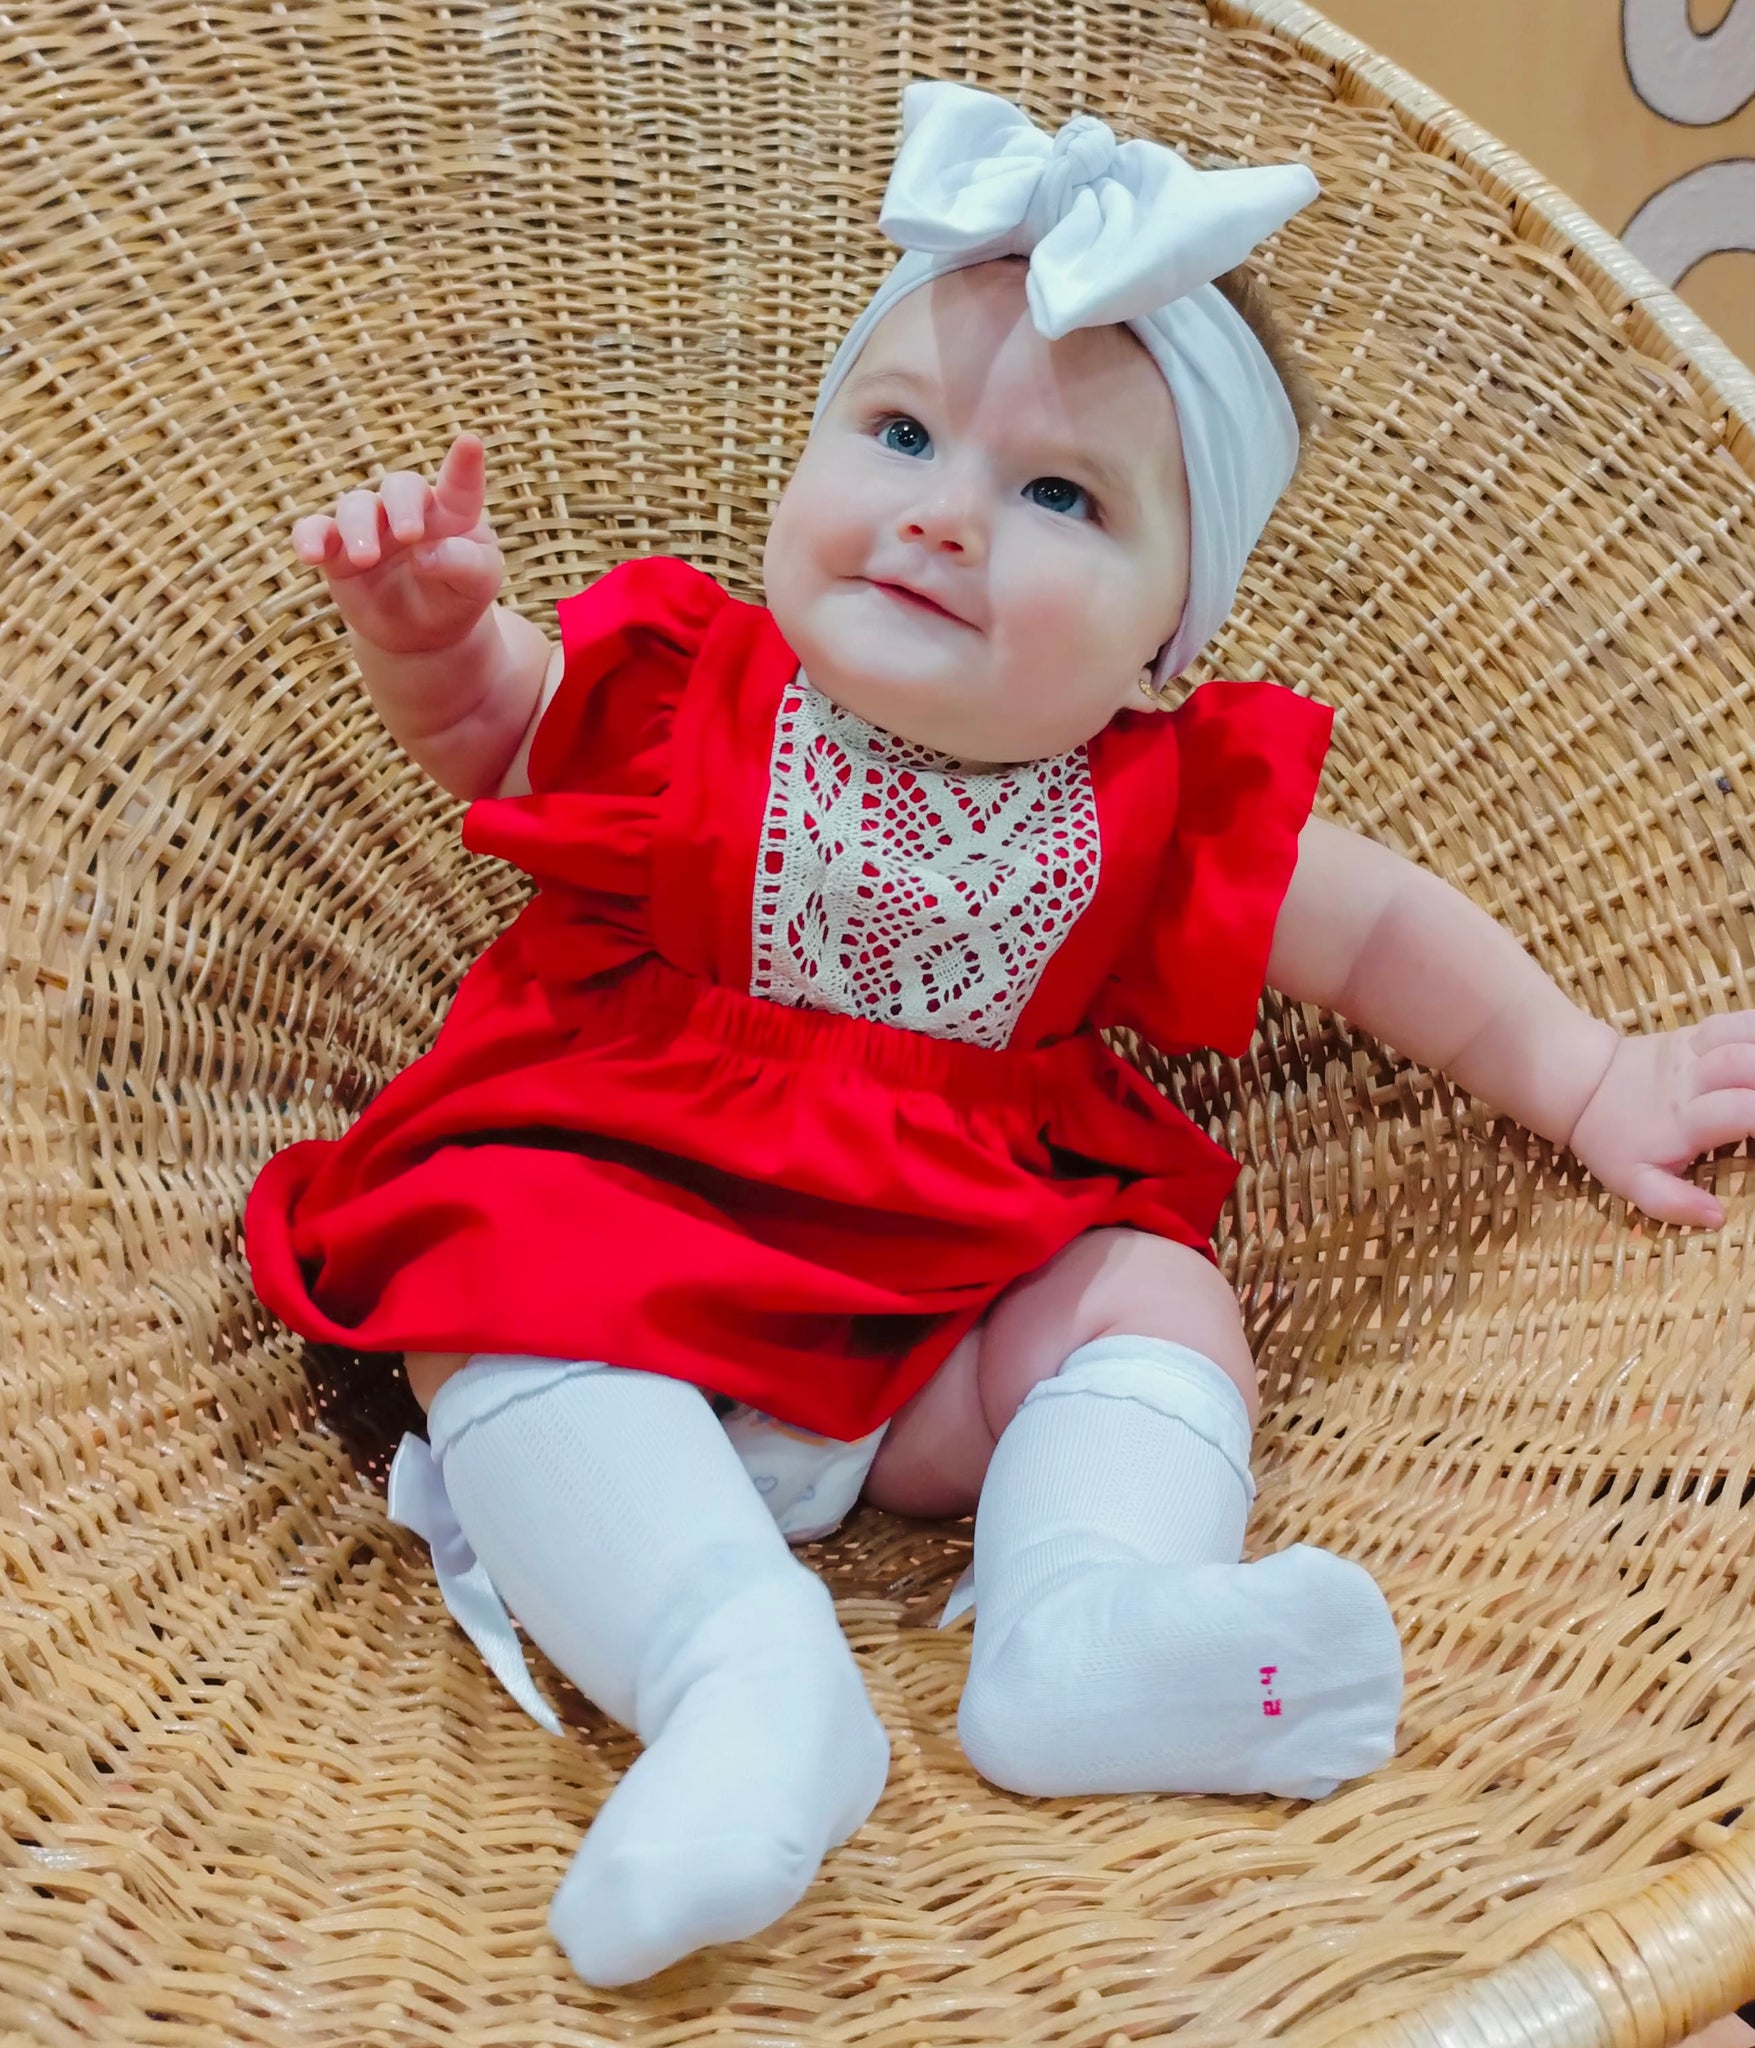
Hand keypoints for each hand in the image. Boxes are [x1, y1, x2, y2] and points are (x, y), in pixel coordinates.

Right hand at [291, 433, 504, 655]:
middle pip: (399, 487)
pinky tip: (311, 554)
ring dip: (358, 529)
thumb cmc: (456, 596)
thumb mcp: (478, 585)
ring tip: (365, 558)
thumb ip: (463, 564)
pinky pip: (316, 531)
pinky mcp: (338, 550)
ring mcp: (370, 526)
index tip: (470, 443)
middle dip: (401, 505)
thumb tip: (424, 556)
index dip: (464, 464)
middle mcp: (408, 510)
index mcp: (451, 513)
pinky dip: (310, 538)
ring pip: (356, 506)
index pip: (460, 485)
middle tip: (408, 534)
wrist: (422, 633)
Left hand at [1566, 1014, 1754, 1226]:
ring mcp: (1692, 1052)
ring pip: (1741, 1035)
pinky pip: (1734, 1022)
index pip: (1739, 1112)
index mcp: (1682, 1120)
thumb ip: (1670, 1203)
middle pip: (1745, 1064)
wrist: (1581, 1086)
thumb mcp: (1631, 1182)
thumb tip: (1718, 1217)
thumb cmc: (1611, 1140)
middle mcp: (1690, 1080)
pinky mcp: (1693, 1034)